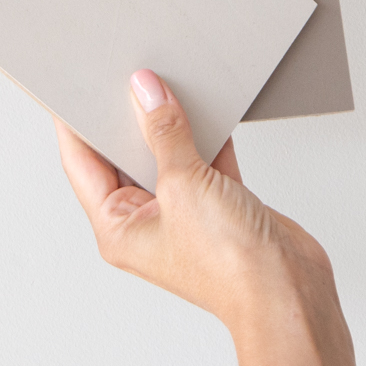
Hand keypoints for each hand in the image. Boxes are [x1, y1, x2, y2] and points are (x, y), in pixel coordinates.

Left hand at [54, 68, 329, 329]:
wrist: (287, 289)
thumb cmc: (229, 265)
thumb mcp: (185, 186)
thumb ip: (165, 134)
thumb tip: (146, 92)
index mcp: (118, 228)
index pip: (84, 164)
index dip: (78, 123)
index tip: (78, 84)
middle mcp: (148, 222)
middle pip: (126, 156)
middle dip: (129, 118)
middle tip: (130, 76)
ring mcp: (187, 213)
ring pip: (170, 155)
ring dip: (174, 124)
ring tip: (172, 83)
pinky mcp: (223, 205)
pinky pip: (208, 160)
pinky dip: (210, 135)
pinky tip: (213, 107)